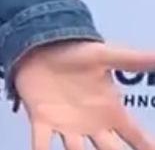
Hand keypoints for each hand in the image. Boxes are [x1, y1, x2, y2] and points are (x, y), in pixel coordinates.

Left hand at [15, 39, 154, 148]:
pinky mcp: (41, 119)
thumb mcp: (105, 56)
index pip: (137, 138)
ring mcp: (67, 126)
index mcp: (111, 113)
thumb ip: (134, 60)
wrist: (39, 44)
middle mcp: (92, 126)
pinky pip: (41, 142)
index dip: (147, 147)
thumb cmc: (75, 54)